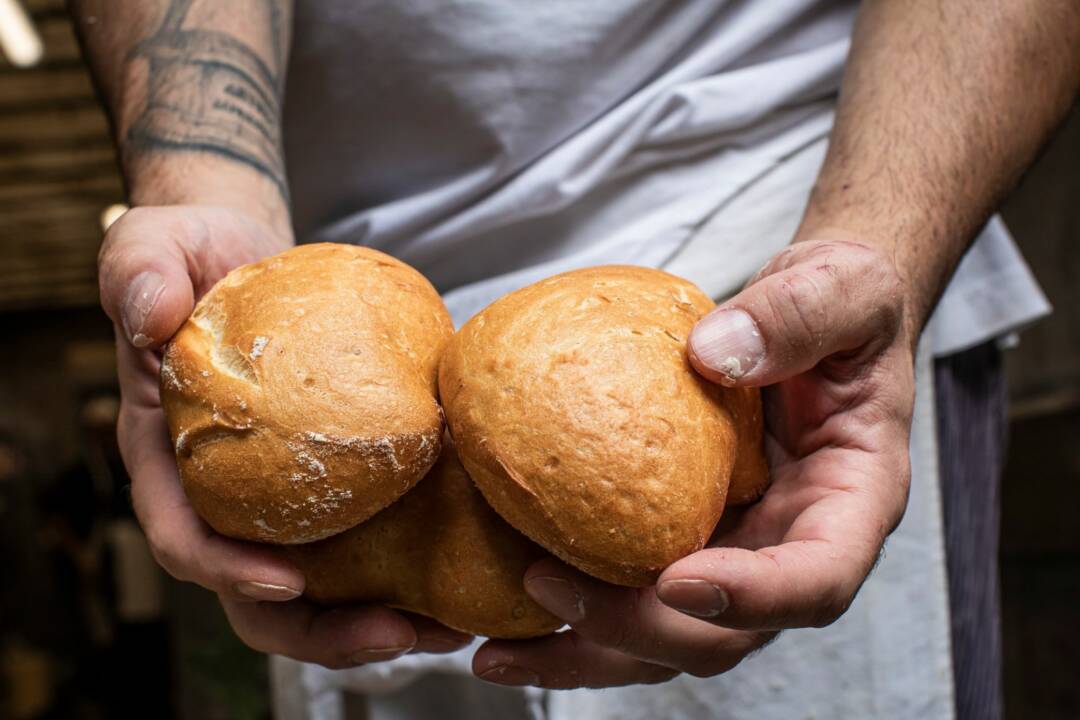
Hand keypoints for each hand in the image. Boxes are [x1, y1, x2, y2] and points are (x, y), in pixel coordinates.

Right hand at [100, 206, 471, 666]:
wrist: (248, 256)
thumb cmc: (195, 254)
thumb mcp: (156, 246)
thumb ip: (140, 271)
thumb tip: (147, 312)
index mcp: (168, 460)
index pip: (182, 537)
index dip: (227, 572)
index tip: (287, 582)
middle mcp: (223, 494)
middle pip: (258, 595)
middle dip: (321, 631)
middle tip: (395, 634)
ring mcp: (279, 497)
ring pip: (321, 587)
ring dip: (379, 619)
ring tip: (451, 627)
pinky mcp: (333, 481)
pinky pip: (368, 536)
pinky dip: (412, 564)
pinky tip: (469, 567)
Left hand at [472, 239, 914, 687]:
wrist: (814, 314)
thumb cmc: (843, 305)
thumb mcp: (840, 288)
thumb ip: (795, 316)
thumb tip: (712, 355)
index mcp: (849, 501)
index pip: (817, 580)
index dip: (754, 597)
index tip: (677, 580)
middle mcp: (790, 545)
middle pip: (725, 633)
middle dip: (635, 629)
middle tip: (547, 586)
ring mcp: (734, 551)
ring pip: (667, 635)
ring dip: (585, 649)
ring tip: (497, 650)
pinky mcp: (685, 537)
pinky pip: (632, 591)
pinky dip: (572, 610)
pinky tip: (506, 604)